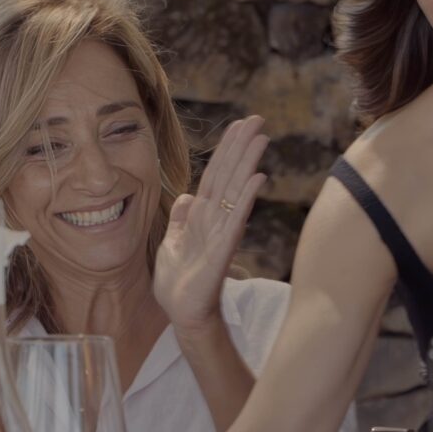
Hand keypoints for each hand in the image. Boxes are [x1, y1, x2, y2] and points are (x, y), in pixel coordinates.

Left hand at [153, 116, 267, 331]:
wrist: (182, 313)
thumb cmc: (179, 282)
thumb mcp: (171, 242)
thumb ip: (180, 218)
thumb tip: (185, 195)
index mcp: (201, 215)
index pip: (215, 174)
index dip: (226, 149)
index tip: (239, 125)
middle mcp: (215, 218)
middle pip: (228, 174)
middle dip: (241, 146)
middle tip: (258, 118)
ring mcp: (221, 232)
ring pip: (235, 190)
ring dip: (248, 163)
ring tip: (262, 137)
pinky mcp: (222, 250)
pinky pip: (235, 219)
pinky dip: (245, 198)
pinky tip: (257, 177)